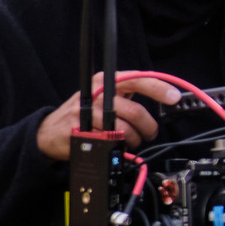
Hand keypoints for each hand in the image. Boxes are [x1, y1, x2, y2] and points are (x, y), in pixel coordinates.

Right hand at [36, 72, 181, 161]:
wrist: (50, 131)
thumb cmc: (83, 114)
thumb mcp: (102, 96)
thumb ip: (128, 95)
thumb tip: (163, 98)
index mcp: (104, 80)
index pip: (136, 79)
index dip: (158, 88)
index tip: (174, 97)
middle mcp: (96, 93)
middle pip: (134, 111)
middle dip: (148, 127)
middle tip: (149, 133)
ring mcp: (87, 112)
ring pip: (124, 130)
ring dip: (133, 140)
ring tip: (130, 141)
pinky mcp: (81, 131)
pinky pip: (110, 142)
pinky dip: (117, 147)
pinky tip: (114, 145)